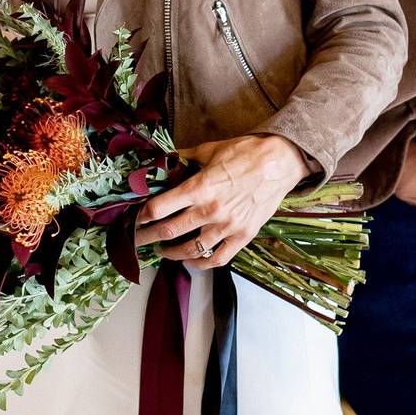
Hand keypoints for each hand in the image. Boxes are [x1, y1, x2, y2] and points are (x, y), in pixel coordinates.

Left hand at [135, 135, 311, 268]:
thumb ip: (185, 158)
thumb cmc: (246, 153)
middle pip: (169, 231)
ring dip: (171, 253)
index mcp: (199, 188)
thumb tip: (166, 161)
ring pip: (191, 250)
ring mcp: (227, 227)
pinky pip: (217, 259)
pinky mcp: (243, 236)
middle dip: (147, 237)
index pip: (160, 208)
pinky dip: (200, 264)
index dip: (142, 216)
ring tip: (162, 250)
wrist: (280, 162)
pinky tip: (191, 261)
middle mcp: (210, 211)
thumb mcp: (210, 150)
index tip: (135, 219)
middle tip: (137, 239)